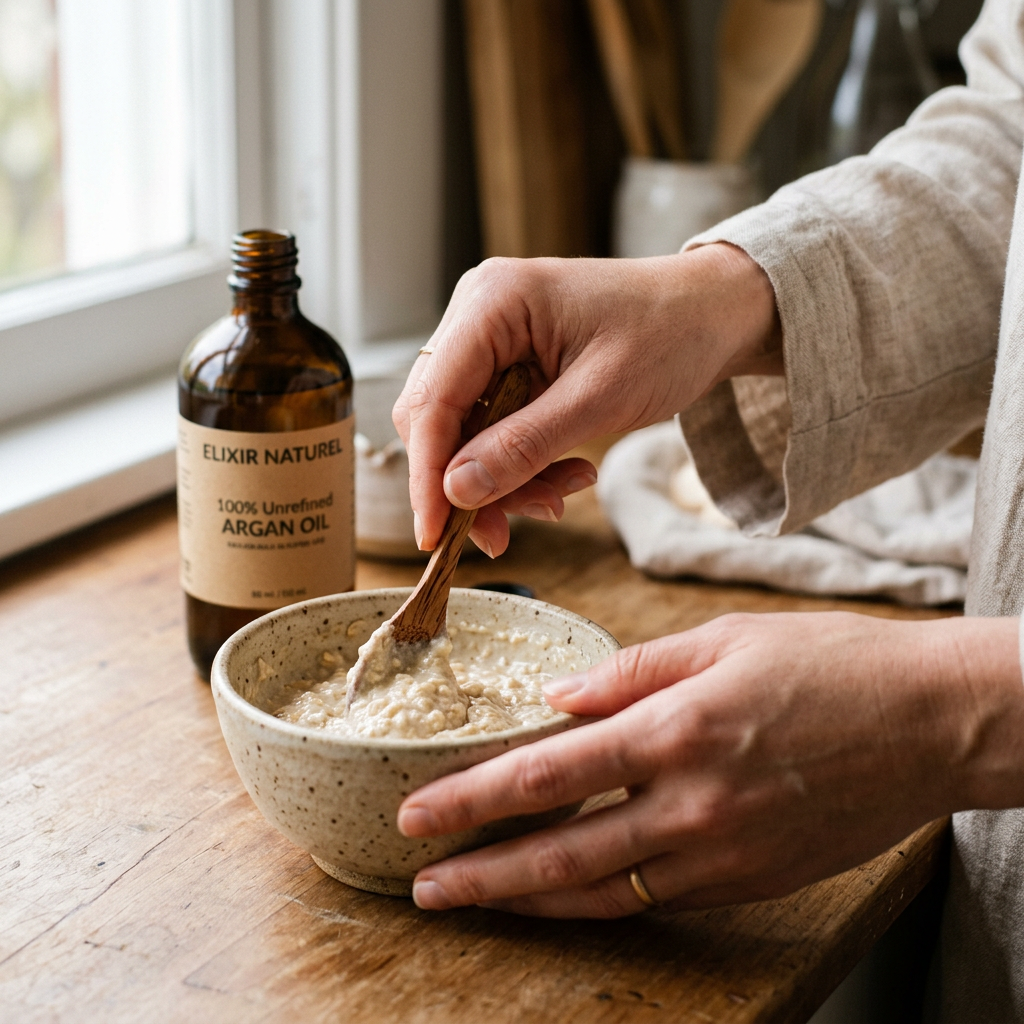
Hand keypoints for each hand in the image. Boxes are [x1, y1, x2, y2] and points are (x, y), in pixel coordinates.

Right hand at [392, 244, 780, 554]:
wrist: (714, 312)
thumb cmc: (670, 335)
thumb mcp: (600, 399)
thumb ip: (524, 446)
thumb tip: (455, 492)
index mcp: (492, 301)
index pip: (432, 399)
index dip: (427, 473)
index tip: (435, 535)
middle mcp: (478, 313)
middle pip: (438, 418)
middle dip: (470, 482)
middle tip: (508, 533)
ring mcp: (491, 338)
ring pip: (464, 431)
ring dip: (502, 478)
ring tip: (561, 496)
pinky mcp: (508, 363)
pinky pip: (493, 427)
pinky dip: (520, 462)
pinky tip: (565, 476)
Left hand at [397, 612, 1023, 916]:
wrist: (932, 722)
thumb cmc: (830, 664)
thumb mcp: (723, 638)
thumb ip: (630, 670)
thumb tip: (557, 701)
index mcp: (676, 729)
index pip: (547, 773)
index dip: (473, 798)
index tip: (419, 811)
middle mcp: (691, 803)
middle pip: (560, 851)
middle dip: (480, 872)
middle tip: (421, 882)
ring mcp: (722, 854)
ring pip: (602, 892)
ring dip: (527, 900)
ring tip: (472, 901)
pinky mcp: (749, 882)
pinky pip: (655, 900)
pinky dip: (597, 901)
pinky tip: (561, 893)